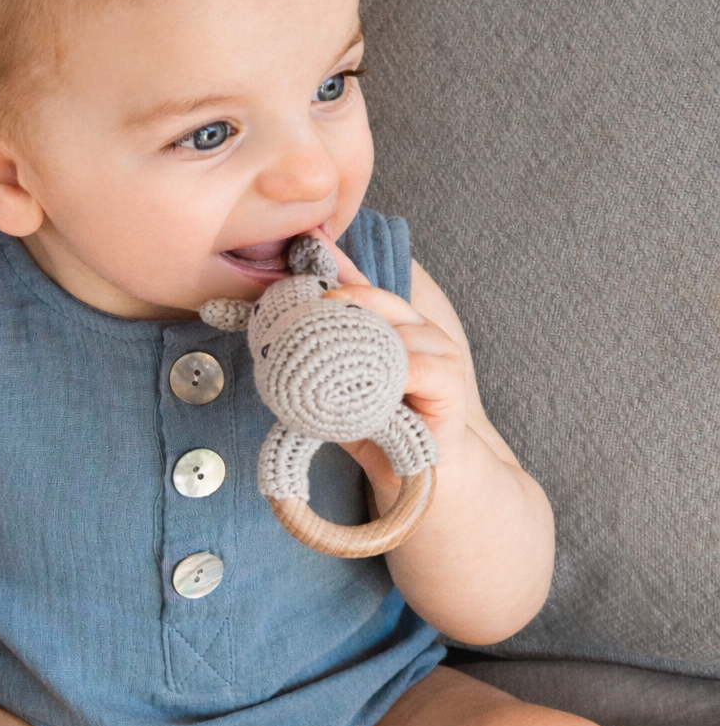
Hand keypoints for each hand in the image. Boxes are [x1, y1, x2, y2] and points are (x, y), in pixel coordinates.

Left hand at [309, 232, 468, 498]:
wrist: (416, 479)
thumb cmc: (375, 431)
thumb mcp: (335, 391)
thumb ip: (316, 360)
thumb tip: (274, 336)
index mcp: (386, 324)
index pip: (357, 284)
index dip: (332, 264)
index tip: (303, 246)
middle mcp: (413, 327)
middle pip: (374, 298)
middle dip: (340, 300)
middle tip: (309, 306)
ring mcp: (436, 349)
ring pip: (394, 329)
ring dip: (361, 342)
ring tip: (329, 355)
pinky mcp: (449, 379)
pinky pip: (416, 365)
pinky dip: (392, 370)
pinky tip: (372, 381)